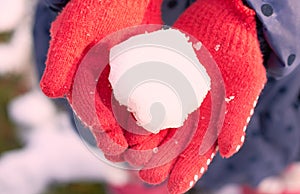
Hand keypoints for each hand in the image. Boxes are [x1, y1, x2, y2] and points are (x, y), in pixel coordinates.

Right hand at [40, 0, 162, 154]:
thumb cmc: (99, 5)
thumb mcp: (75, 30)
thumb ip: (60, 60)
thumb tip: (49, 92)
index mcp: (78, 74)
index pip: (85, 105)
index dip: (97, 123)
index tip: (111, 139)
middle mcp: (96, 80)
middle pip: (102, 113)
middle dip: (112, 134)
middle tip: (123, 151)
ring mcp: (117, 77)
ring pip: (120, 110)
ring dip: (129, 129)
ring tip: (140, 147)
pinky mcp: (136, 73)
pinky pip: (138, 97)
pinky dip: (144, 112)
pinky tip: (154, 124)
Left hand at [119, 0, 266, 192]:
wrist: (222, 24)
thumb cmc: (238, 56)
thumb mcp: (246, 85)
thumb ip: (237, 118)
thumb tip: (228, 152)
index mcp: (209, 122)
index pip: (198, 153)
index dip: (188, 171)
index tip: (176, 187)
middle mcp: (187, 115)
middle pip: (172, 145)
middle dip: (160, 161)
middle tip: (148, 174)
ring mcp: (170, 98)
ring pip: (154, 126)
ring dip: (143, 143)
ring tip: (131, 157)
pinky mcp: (157, 80)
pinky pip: (144, 99)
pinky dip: (135, 113)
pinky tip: (124, 125)